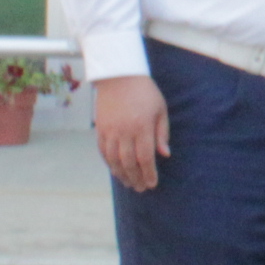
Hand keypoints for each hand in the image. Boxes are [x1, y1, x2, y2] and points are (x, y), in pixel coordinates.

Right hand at [94, 73, 168, 192]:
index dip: (149, 173)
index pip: (146, 158)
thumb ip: (162, 133)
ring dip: (121, 174)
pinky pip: (103, 151)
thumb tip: (164, 155)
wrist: (119, 75)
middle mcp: (124, 131)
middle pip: (129, 162)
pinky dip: (109, 163)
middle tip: (140, 188)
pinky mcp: (100, 128)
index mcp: (142, 127)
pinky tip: (116, 170)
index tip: (152, 184)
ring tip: (129, 183)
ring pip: (114, 160)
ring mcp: (110, 131)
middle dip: (136, 178)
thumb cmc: (144, 92)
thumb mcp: (160, 109)